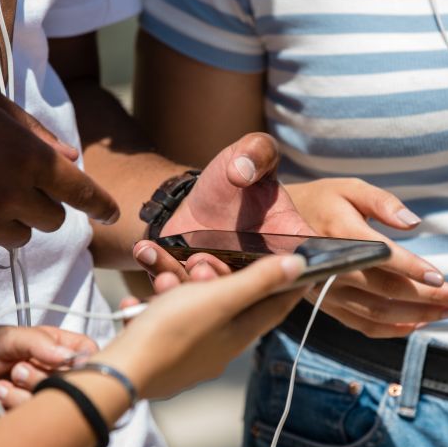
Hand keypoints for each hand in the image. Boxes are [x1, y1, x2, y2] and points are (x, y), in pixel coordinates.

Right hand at [0, 75, 118, 255]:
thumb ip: (35, 130)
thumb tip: (70, 155)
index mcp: (30, 158)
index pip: (81, 192)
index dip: (101, 204)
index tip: (112, 212)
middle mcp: (14, 194)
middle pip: (53, 220)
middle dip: (44, 204)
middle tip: (20, 185)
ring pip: (22, 236)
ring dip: (14, 220)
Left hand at [0, 326, 98, 418]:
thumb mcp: (5, 337)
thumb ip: (37, 342)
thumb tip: (68, 356)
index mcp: (56, 348)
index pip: (89, 355)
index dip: (85, 363)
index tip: (68, 365)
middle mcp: (53, 374)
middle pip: (75, 385)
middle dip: (45, 379)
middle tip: (18, 370)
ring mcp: (41, 399)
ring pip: (55, 407)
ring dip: (25, 395)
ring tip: (0, 385)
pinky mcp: (27, 422)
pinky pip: (35, 423)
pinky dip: (14, 409)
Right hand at [94, 254, 308, 399]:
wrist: (121, 372)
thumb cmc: (172, 331)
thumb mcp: (220, 298)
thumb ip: (259, 281)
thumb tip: (299, 266)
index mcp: (238, 336)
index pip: (275, 308)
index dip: (289, 288)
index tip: (303, 272)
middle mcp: (219, 350)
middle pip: (226, 305)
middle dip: (211, 278)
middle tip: (196, 263)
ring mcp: (189, 357)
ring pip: (189, 312)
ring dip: (175, 291)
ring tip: (160, 282)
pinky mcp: (160, 359)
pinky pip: (161, 325)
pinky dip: (151, 311)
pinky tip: (136, 305)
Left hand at [132, 133, 313, 280]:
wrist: (196, 194)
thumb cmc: (235, 174)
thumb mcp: (250, 152)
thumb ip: (257, 152)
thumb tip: (243, 171)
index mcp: (287, 239)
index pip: (302, 260)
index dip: (293, 270)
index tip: (275, 266)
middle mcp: (260, 268)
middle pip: (250, 288)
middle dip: (227, 284)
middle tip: (205, 266)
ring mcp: (225, 278)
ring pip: (210, 295)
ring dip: (191, 284)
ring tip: (174, 266)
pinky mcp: (191, 279)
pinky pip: (176, 284)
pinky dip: (158, 271)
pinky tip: (145, 251)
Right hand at [283, 178, 447, 337]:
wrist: (275, 223)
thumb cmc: (322, 201)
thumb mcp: (350, 188)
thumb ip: (383, 202)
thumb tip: (413, 222)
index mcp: (337, 233)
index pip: (380, 256)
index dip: (412, 269)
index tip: (442, 278)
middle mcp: (330, 267)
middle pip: (386, 290)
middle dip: (429, 298)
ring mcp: (327, 291)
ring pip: (378, 313)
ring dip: (418, 316)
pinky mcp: (326, 306)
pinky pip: (362, 324)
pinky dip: (393, 329)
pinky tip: (418, 323)